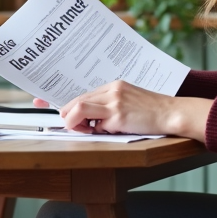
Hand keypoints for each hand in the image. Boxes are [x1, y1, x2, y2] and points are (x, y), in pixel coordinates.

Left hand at [54, 81, 211, 139]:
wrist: (173, 113)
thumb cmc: (153, 111)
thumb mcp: (129, 102)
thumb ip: (110, 106)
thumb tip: (90, 120)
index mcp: (113, 86)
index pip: (81, 93)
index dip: (63, 103)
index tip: (44, 103)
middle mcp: (112, 90)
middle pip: (76, 100)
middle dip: (69, 116)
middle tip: (77, 127)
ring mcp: (115, 101)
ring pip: (79, 108)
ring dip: (76, 123)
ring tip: (88, 130)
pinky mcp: (119, 114)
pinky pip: (95, 123)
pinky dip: (94, 130)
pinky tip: (107, 131)